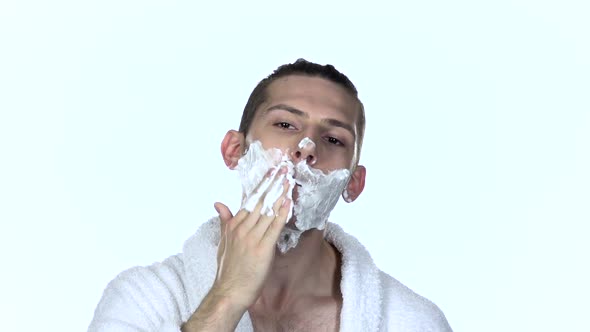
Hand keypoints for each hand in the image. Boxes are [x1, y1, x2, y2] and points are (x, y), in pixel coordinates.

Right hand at [212, 166, 291, 309]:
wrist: (230, 291)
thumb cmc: (228, 269)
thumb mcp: (223, 242)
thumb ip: (224, 221)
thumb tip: (218, 203)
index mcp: (234, 225)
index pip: (250, 200)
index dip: (262, 185)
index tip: (270, 172)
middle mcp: (243, 228)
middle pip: (260, 201)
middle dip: (272, 184)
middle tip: (282, 169)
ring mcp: (253, 237)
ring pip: (268, 211)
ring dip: (279, 194)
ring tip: (288, 180)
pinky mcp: (263, 248)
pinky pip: (275, 227)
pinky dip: (282, 213)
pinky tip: (288, 203)